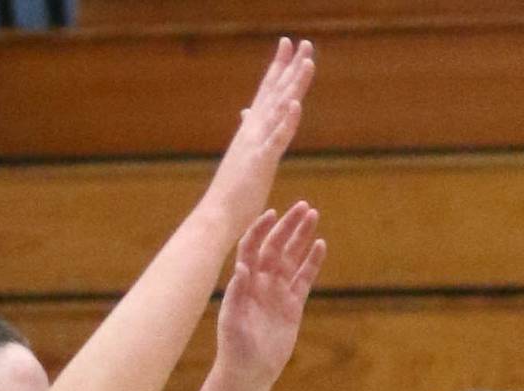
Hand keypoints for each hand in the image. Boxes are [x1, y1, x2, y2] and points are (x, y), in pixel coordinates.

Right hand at [204, 37, 315, 238]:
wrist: (217, 216)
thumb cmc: (231, 193)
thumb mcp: (243, 157)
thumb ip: (248, 132)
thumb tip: (247, 113)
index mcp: (252, 131)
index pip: (267, 93)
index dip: (278, 68)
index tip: (287, 45)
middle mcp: (253, 131)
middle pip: (275, 92)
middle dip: (290, 66)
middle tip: (304, 42)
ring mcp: (256, 145)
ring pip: (279, 109)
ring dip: (293, 84)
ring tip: (307, 60)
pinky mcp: (261, 163)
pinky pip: (276, 140)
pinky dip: (287, 121)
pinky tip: (296, 104)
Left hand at [216, 203, 325, 385]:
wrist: (250, 371)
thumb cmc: (234, 347)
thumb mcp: (232, 320)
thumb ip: (237, 293)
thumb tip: (242, 266)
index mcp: (243, 281)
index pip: (252, 247)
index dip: (260, 229)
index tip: (272, 214)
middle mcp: (261, 281)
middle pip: (275, 246)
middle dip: (289, 226)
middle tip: (303, 207)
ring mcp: (278, 292)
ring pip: (292, 257)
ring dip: (302, 237)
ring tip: (314, 216)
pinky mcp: (292, 305)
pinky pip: (304, 279)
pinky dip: (312, 262)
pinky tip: (321, 245)